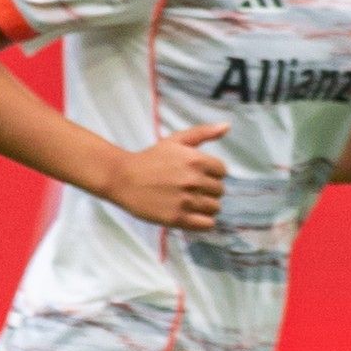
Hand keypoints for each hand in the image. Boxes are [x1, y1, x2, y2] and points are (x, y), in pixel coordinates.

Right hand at [101, 122, 228, 229]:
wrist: (123, 178)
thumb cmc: (150, 158)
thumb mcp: (176, 140)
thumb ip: (203, 133)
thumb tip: (227, 126)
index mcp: (196, 160)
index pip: (222, 172)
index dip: (212, 173)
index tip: (198, 175)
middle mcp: (194, 181)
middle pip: (220, 191)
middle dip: (208, 190)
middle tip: (191, 188)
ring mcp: (186, 201)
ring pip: (215, 208)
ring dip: (206, 206)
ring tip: (190, 201)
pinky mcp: (177, 218)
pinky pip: (207, 224)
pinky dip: (203, 221)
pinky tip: (192, 215)